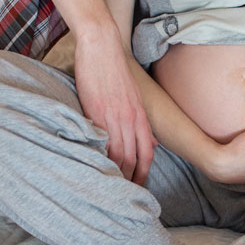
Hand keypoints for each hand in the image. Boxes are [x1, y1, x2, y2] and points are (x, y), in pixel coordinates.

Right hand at [74, 28, 156, 184]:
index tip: (139, 189)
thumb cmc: (115, 71)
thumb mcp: (135, 98)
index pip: (147, 154)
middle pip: (133, 159)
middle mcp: (130, 119)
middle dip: (130, 181)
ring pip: (118, 154)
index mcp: (140, 117)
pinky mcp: (95, 111)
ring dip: (115, 174)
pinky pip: (100, 141)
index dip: (144, 175)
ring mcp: (113, 116)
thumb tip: (150, 142)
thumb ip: (141, 122)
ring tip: (108, 191)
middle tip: (124, 198)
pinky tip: (94, 169)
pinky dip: (99, 158)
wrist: (102, 46)